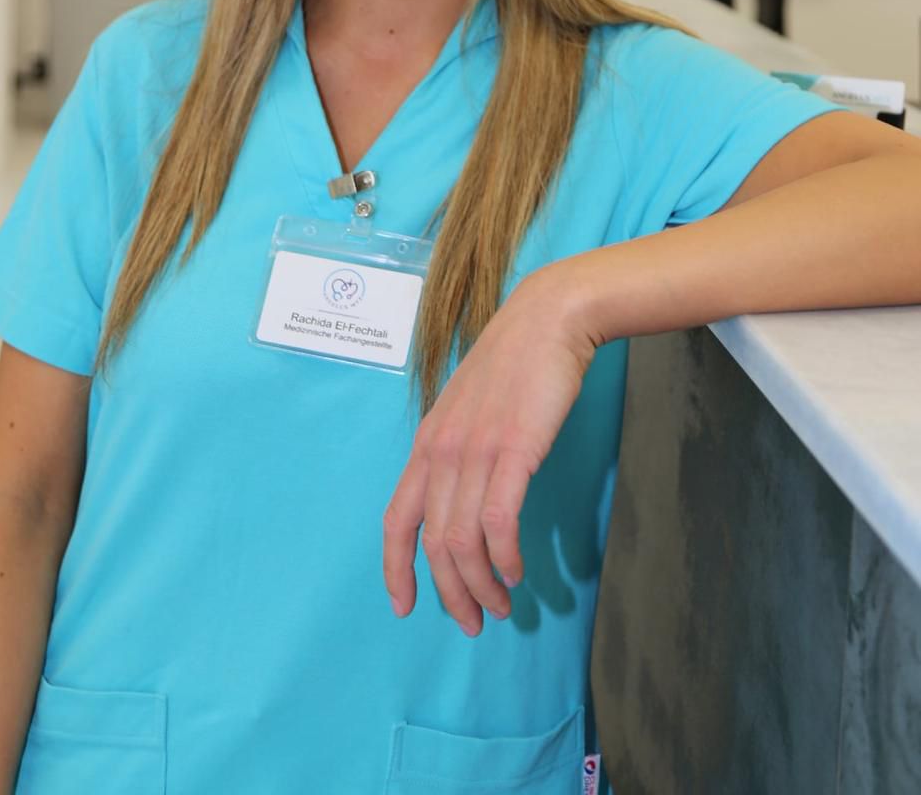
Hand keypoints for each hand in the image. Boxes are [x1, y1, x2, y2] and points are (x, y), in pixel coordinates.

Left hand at [383, 261, 598, 636]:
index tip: (405, 606)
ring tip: (502, 605)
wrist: (547, 320)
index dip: (395, 569)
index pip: (396, 519)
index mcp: (427, 443)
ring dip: (481, 584)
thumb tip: (461, 500)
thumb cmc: (514, 365)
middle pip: (432, 542)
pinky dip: (505, 555)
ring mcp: (475, 449)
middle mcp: (442, 450)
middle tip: (474, 621)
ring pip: (463, 540)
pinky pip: (498, 520)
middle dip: (451, 592)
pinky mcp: (513, 448)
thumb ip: (459, 451)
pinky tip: (517, 570)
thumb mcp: (469, 410)